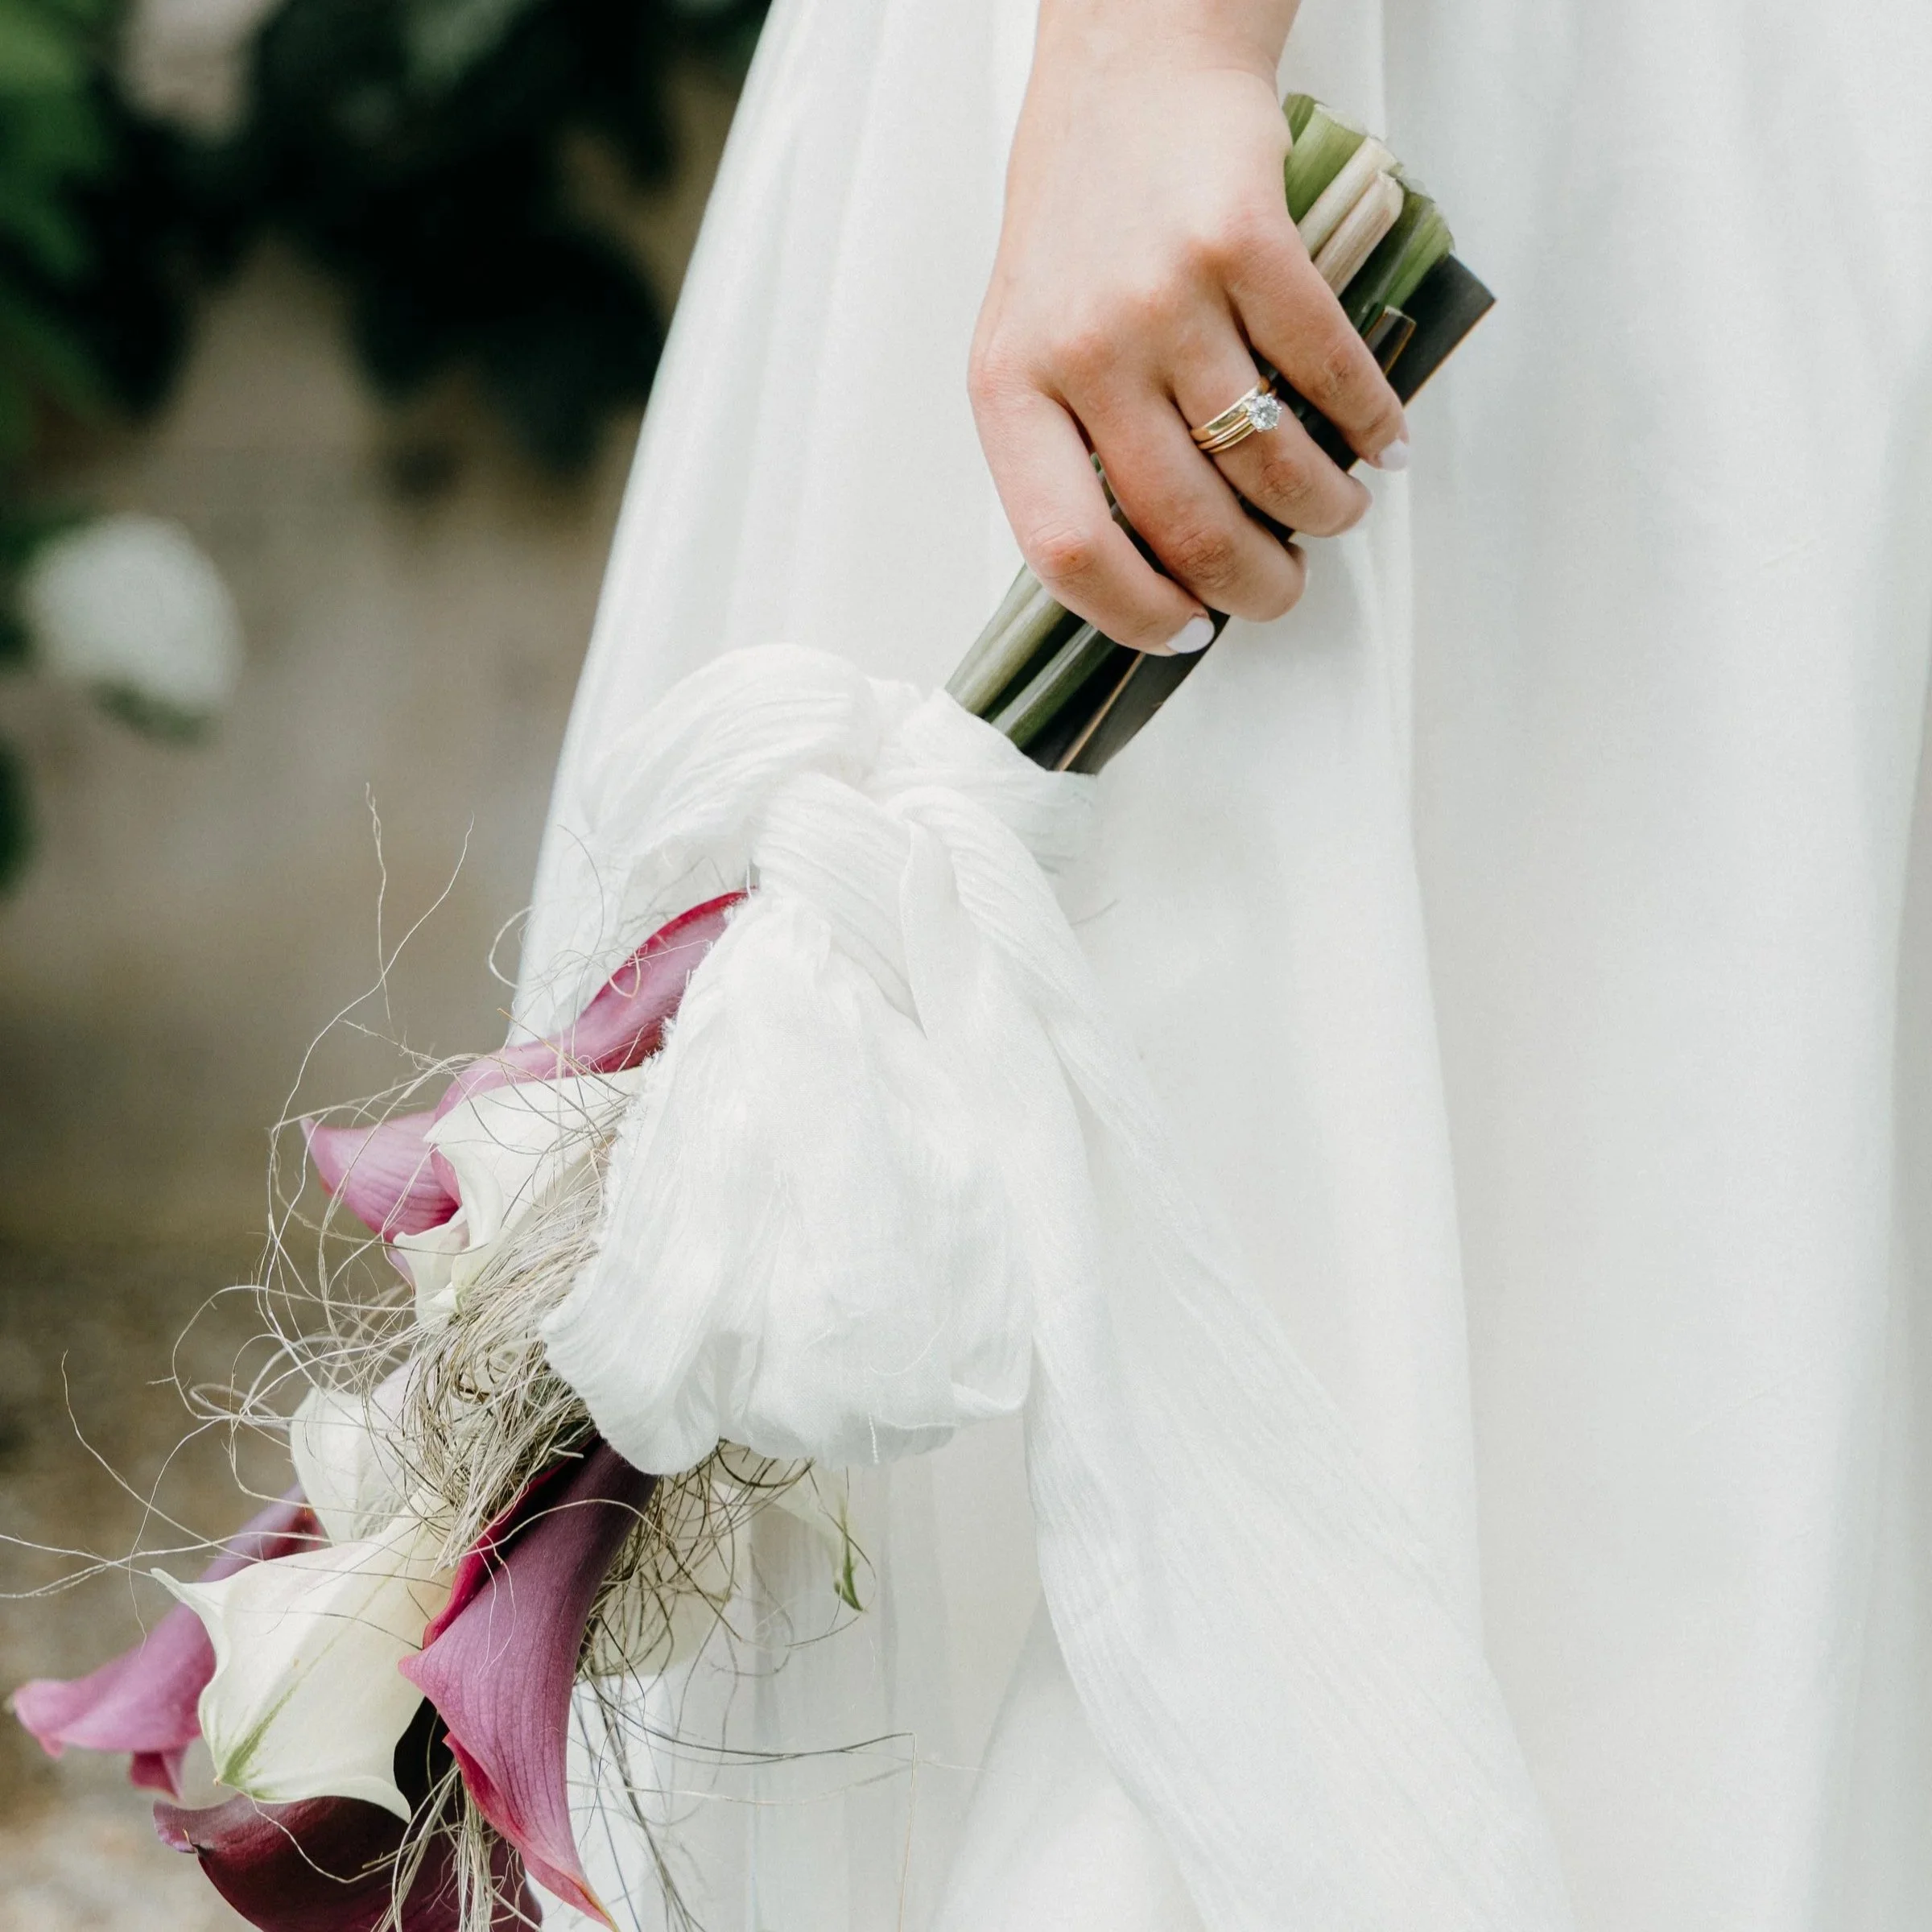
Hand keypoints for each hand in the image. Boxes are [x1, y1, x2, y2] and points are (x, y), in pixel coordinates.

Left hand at [969, 2, 1407, 654]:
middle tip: (1281, 594)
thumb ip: (1068, 448)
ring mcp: (1162, 294)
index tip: (1185, 634)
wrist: (1130, 69)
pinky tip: (1383, 444)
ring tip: (1334, 516)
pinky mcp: (1245, 241)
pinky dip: (1372, 424)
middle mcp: (1079, 348)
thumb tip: (1147, 575)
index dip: (1134, 614)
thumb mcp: (1029, 341)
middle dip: (1252, 587)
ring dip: (1321, 514)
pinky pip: (1327, 370)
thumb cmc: (1080, 224)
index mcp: (1007, 389)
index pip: (1066, 549)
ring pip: (1265, 459)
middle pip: (1183, 523)